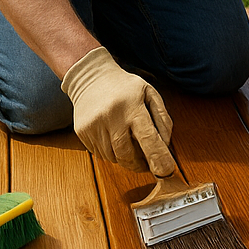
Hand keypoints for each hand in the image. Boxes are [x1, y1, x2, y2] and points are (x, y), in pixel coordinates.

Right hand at [60, 47, 176, 174]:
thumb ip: (162, 119)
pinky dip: (112, 153)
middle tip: (148, 164)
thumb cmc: (126, 88)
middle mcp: (111, 117)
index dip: (158, 157)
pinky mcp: (82, 132)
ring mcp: (94, 126)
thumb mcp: (151, 94)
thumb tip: (166, 146)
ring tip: (131, 145)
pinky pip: (100, 154)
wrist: (91, 78)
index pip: (148, 138)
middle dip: (140, 164)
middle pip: (127, 155)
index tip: (166, 171)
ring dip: (126, 159)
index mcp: (132, 107)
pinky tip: (114, 139)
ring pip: (113, 157)